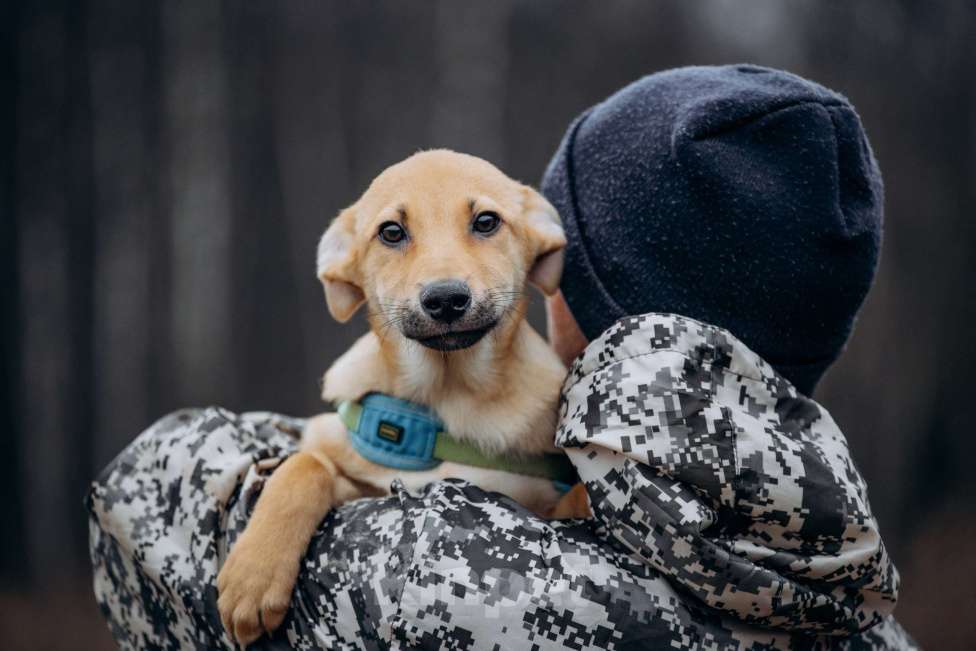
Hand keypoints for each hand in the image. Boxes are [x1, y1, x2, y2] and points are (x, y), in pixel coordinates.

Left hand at [216, 528, 296, 645]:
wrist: (284, 511)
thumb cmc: (267, 529)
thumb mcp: (242, 551)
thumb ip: (237, 572)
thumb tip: (236, 592)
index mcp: (229, 574)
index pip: (223, 607)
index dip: (230, 621)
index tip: (238, 627)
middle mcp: (238, 582)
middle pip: (230, 618)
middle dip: (238, 632)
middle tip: (248, 638)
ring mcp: (257, 583)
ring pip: (245, 621)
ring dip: (251, 633)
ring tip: (260, 634)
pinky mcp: (278, 581)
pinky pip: (270, 612)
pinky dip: (272, 621)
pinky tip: (276, 621)